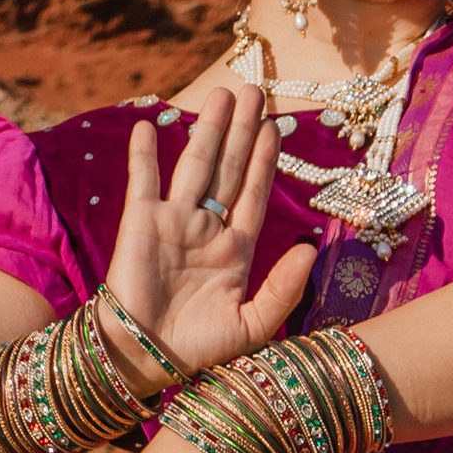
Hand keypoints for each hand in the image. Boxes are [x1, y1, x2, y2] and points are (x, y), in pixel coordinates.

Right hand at [107, 83, 315, 379]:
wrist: (144, 360)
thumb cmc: (199, 350)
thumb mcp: (254, 325)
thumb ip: (284, 289)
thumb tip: (312, 248)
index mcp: (236, 251)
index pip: (254, 194)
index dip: (266, 160)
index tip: (276, 127)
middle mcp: (206, 229)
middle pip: (230, 169)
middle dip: (243, 131)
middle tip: (255, 92)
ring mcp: (173, 223)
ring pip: (195, 165)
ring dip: (208, 130)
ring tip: (222, 94)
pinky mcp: (140, 224)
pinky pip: (143, 181)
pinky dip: (143, 154)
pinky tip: (145, 125)